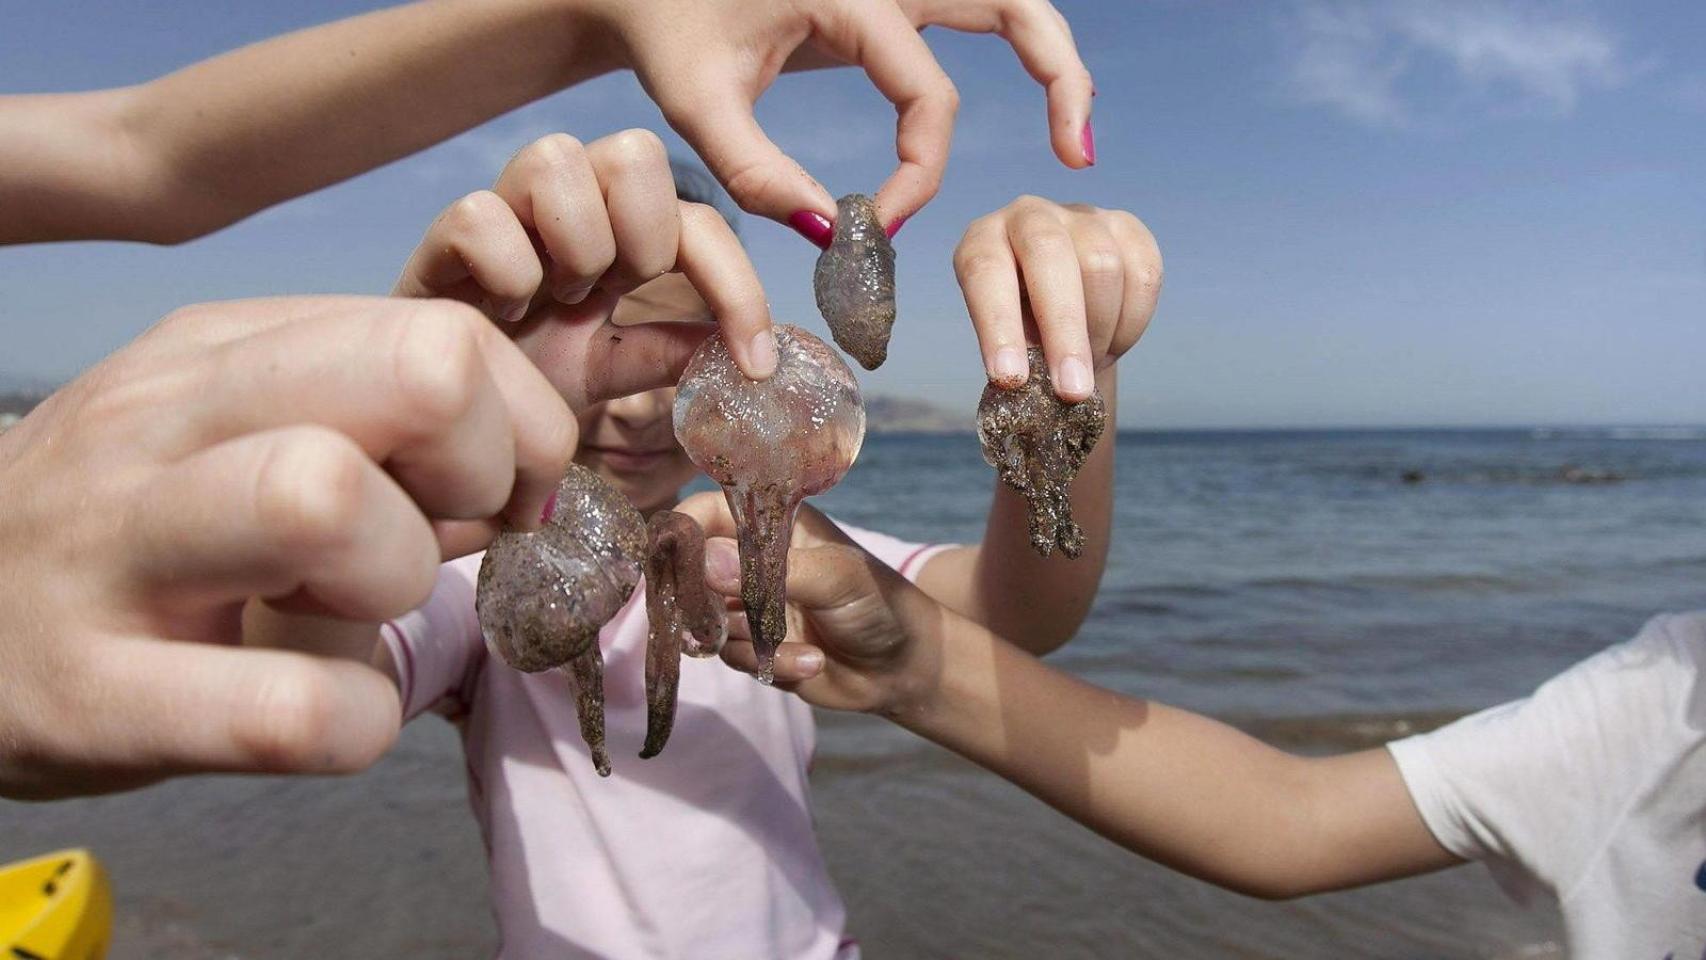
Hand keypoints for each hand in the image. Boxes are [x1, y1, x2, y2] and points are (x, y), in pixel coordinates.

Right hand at [0, 296, 573, 797]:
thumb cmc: (133, 529)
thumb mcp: (232, 431)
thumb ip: (372, 424)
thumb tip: (529, 470)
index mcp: (220, 351)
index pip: (446, 333)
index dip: (515, 427)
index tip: (492, 494)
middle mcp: (164, 421)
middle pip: (418, 373)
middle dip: (483, 469)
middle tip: (445, 540)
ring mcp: (115, 550)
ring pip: (330, 499)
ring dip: (396, 579)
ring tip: (349, 611)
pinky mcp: (91, 695)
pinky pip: (292, 709)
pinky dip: (353, 722)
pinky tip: (323, 715)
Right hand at [394, 129, 776, 382]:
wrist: (449, 408)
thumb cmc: (525, 377)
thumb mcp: (612, 370)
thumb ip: (669, 353)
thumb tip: (746, 356)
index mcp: (623, 231)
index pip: (699, 222)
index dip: (737, 287)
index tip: (756, 363)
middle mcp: (570, 202)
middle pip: (636, 150)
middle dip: (641, 238)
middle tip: (613, 296)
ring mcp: (507, 208)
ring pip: (558, 158)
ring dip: (571, 247)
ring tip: (554, 302)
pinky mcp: (445, 231)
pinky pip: (482, 213)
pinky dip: (505, 274)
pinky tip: (502, 313)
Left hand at [590, 0, 1094, 238]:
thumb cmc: (668, 31)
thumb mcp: (696, 106)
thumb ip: (758, 175)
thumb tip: (830, 235)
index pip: (926, 94)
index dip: (918, 173)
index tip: (875, 227)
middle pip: (1011, 3)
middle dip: (1058, 76)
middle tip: (1076, 157)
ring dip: (1054, 56)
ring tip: (1075, 136)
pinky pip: (977, 5)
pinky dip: (1017, 40)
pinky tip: (1043, 91)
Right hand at [673, 492, 945, 716]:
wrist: (904, 667)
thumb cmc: (879, 603)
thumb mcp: (836, 578)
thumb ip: (773, 571)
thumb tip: (706, 561)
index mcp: (771, 525)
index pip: (707, 512)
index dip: (683, 532)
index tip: (672, 561)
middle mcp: (751, 561)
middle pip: (691, 569)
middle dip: (705, 599)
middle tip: (734, 615)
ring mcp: (748, 605)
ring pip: (707, 621)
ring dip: (746, 638)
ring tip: (793, 642)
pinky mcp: (752, 647)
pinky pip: (732, 657)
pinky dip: (769, 663)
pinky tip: (811, 662)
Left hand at [954, 197, 1162, 400]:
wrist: (1060, 303)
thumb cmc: (1021, 327)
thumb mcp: (1004, 340)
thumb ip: (1014, 357)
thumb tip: (1031, 391)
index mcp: (983, 240)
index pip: (985, 273)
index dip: (998, 326)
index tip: (1011, 379)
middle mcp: (1028, 215)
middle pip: (1051, 257)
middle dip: (1064, 332)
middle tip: (1072, 391)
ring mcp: (1082, 215)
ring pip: (1102, 266)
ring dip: (1099, 332)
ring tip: (1088, 364)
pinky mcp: (1127, 227)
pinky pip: (1143, 274)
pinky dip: (1131, 323)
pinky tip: (1112, 343)